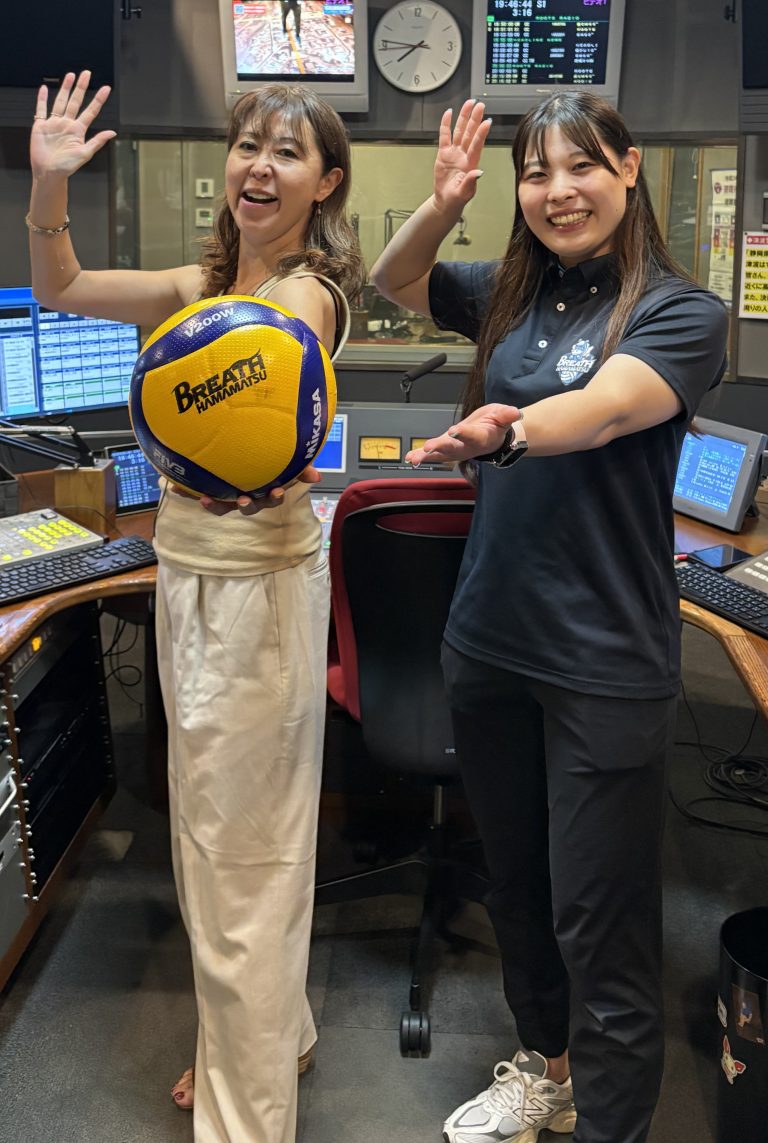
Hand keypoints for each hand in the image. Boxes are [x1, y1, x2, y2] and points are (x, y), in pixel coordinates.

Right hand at [30, 71, 115, 179]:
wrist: (49, 173)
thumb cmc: (67, 167)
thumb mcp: (85, 154)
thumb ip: (97, 141)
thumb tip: (112, 132)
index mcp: (78, 131)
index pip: (91, 111)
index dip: (98, 100)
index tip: (106, 88)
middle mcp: (67, 124)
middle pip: (75, 101)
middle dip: (81, 87)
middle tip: (86, 73)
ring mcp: (54, 124)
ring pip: (60, 102)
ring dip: (65, 88)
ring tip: (71, 75)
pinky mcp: (41, 126)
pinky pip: (41, 109)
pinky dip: (42, 99)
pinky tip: (44, 88)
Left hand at [171, 465, 321, 516]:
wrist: (230, 452)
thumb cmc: (261, 458)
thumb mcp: (282, 462)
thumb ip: (299, 467)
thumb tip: (317, 475)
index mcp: (264, 489)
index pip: (272, 497)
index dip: (274, 496)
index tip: (277, 490)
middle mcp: (246, 495)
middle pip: (248, 506)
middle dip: (245, 505)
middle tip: (242, 499)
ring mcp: (227, 495)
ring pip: (222, 505)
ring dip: (215, 505)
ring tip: (205, 499)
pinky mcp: (207, 490)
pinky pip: (196, 492)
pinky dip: (185, 491)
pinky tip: (173, 485)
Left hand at [405, 403, 521, 465]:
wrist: (494, 436)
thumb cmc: (497, 425)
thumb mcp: (504, 416)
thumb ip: (507, 415)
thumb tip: (516, 412)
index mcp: (481, 437)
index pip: (472, 435)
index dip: (463, 433)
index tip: (454, 430)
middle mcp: (467, 447)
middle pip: (453, 448)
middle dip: (440, 447)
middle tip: (427, 448)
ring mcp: (456, 450)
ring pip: (440, 454)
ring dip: (426, 457)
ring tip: (413, 458)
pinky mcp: (447, 448)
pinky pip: (433, 454)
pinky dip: (421, 456)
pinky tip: (409, 457)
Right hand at [433, 100, 491, 214]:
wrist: (446, 201)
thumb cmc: (457, 198)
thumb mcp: (465, 193)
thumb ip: (471, 182)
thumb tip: (478, 172)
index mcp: (471, 164)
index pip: (477, 145)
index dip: (481, 133)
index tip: (487, 122)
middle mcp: (464, 155)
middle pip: (470, 133)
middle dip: (475, 119)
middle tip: (480, 105)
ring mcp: (454, 153)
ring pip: (460, 131)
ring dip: (464, 117)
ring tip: (469, 104)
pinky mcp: (444, 153)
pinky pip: (445, 136)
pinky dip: (446, 124)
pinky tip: (449, 114)